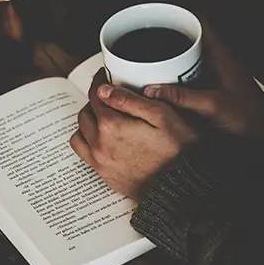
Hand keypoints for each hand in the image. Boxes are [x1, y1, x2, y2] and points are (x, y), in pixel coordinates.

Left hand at [70, 69, 197, 198]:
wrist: (183, 188)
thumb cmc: (179, 151)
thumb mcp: (162, 116)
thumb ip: (130, 100)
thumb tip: (104, 89)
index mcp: (112, 125)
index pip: (96, 95)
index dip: (100, 81)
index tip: (104, 76)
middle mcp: (99, 143)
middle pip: (86, 112)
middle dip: (96, 101)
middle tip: (109, 97)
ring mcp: (99, 161)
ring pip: (80, 132)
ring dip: (89, 122)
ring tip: (105, 118)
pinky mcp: (103, 175)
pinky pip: (83, 152)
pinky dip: (87, 141)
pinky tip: (102, 138)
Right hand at [144, 22, 263, 137]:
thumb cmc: (250, 117)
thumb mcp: (213, 106)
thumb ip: (183, 97)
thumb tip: (151, 90)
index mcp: (222, 54)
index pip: (201, 21)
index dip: (180, 13)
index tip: (159, 13)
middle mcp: (218, 58)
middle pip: (190, 34)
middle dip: (167, 33)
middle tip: (145, 37)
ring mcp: (214, 70)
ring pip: (188, 52)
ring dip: (169, 53)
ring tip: (147, 56)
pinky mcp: (210, 82)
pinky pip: (188, 70)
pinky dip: (173, 70)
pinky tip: (160, 79)